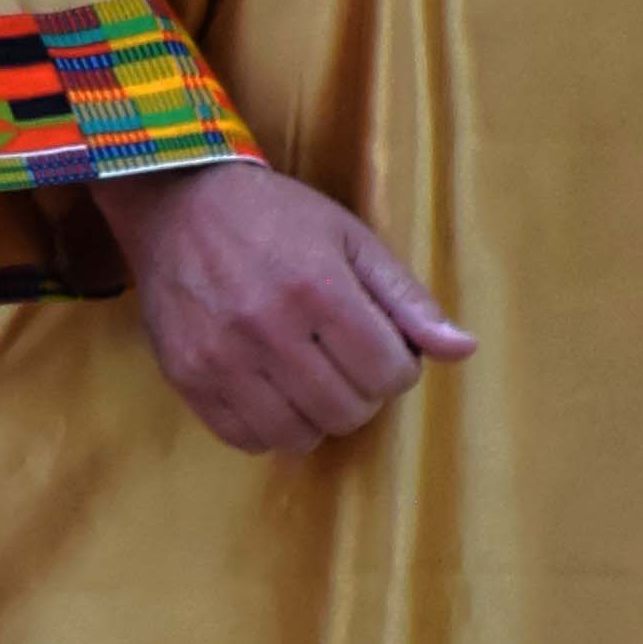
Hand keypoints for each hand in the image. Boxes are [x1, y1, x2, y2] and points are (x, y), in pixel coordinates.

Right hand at [102, 158, 470, 454]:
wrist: (179, 204)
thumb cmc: (277, 217)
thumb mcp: (353, 239)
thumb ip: (408, 299)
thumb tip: (463, 350)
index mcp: (319, 289)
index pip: (388, 374)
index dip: (397, 367)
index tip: (380, 346)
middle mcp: (268, 329)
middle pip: (347, 411)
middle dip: (361, 394)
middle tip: (346, 365)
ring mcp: (221, 359)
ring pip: (297, 436)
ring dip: (317, 417)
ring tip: (310, 382)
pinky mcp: (187, 378)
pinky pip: (244, 439)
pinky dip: (269, 429)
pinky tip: (272, 395)